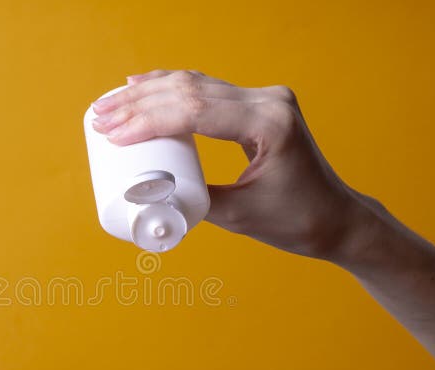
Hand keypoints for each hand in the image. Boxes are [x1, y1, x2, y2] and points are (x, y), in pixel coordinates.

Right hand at [91, 69, 374, 260]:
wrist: (334, 216)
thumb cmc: (296, 220)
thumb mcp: (238, 216)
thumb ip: (192, 199)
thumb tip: (145, 189)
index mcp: (269, 125)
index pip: (195, 110)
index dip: (147, 120)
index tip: (112, 134)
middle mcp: (269, 101)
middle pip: (190, 90)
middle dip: (138, 103)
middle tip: (99, 117)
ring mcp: (265, 98)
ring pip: (195, 84)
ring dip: (149, 93)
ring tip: (110, 104)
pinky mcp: (258, 104)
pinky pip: (207, 89)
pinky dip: (172, 90)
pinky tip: (144, 85)